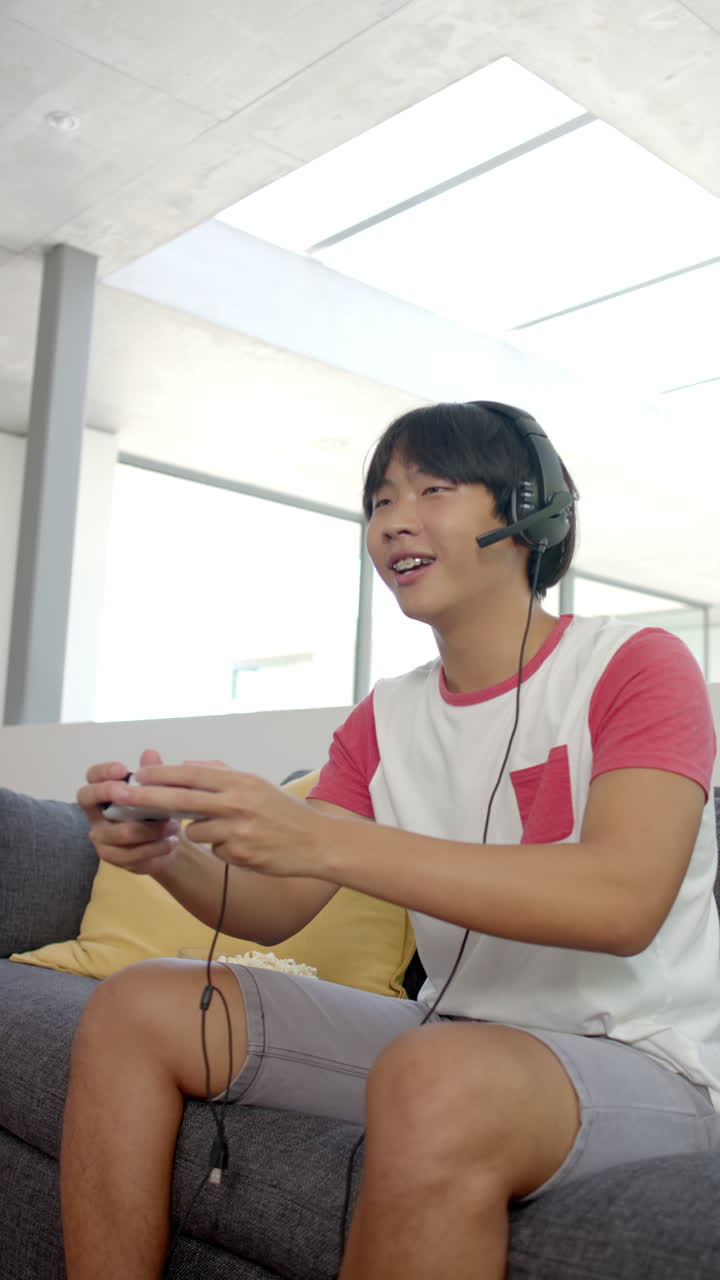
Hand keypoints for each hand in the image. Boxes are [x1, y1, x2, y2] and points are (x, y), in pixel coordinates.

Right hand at [77, 748, 181, 875]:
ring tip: (174, 825)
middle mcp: (96, 816)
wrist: (167, 843)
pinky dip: (156, 848)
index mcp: (103, 795)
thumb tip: (150, 753)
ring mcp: (102, 840)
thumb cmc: (157, 811)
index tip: (123, 769)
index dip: (102, 772)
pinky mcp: (115, 860)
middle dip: (111, 794)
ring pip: (122, 833)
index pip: (91, 778)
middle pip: (89, 800)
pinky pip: (134, 855)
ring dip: (152, 829)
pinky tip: (172, 842)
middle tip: (134, 794)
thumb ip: (153, 774)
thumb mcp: (159, 791)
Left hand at [107, 763, 328, 877]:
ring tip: (231, 830)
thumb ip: (220, 774)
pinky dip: (221, 848)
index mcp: (239, 782)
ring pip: (195, 831)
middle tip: (120, 797)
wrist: (316, 842)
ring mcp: (237, 832)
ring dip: (200, 831)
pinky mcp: (239, 855)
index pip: (191, 775)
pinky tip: (244, 846)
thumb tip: (185, 767)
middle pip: (180, 801)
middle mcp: (237, 804)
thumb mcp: (256, 784)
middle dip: (146, 799)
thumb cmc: (282, 811)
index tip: (136, 775)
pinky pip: (214, 850)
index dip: (160, 775)